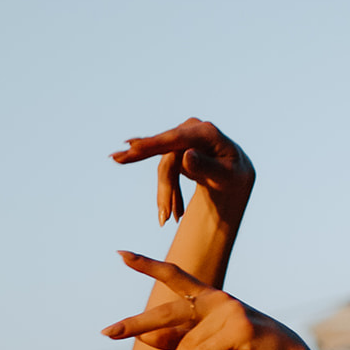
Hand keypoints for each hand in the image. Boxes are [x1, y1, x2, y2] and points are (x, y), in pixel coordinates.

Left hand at [101, 251, 310, 349]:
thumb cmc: (240, 346)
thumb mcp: (204, 343)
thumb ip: (176, 339)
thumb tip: (143, 338)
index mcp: (204, 297)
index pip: (172, 275)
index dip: (146, 264)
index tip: (120, 253)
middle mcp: (214, 299)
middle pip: (167, 310)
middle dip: (136, 324)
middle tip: (106, 332)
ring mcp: (229, 310)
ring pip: (186, 340)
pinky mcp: (240, 328)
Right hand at [112, 118, 254, 225]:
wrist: (234, 176)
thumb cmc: (234, 177)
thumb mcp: (227, 178)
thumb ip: (208, 168)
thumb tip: (186, 156)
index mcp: (206, 133)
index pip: (176, 139)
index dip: (153, 144)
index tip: (131, 148)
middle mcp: (192, 129)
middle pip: (165, 153)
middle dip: (146, 167)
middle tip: (115, 159)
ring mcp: (182, 138)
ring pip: (164, 167)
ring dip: (165, 194)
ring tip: (167, 220)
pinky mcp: (175, 149)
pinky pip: (164, 170)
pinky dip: (166, 191)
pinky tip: (168, 210)